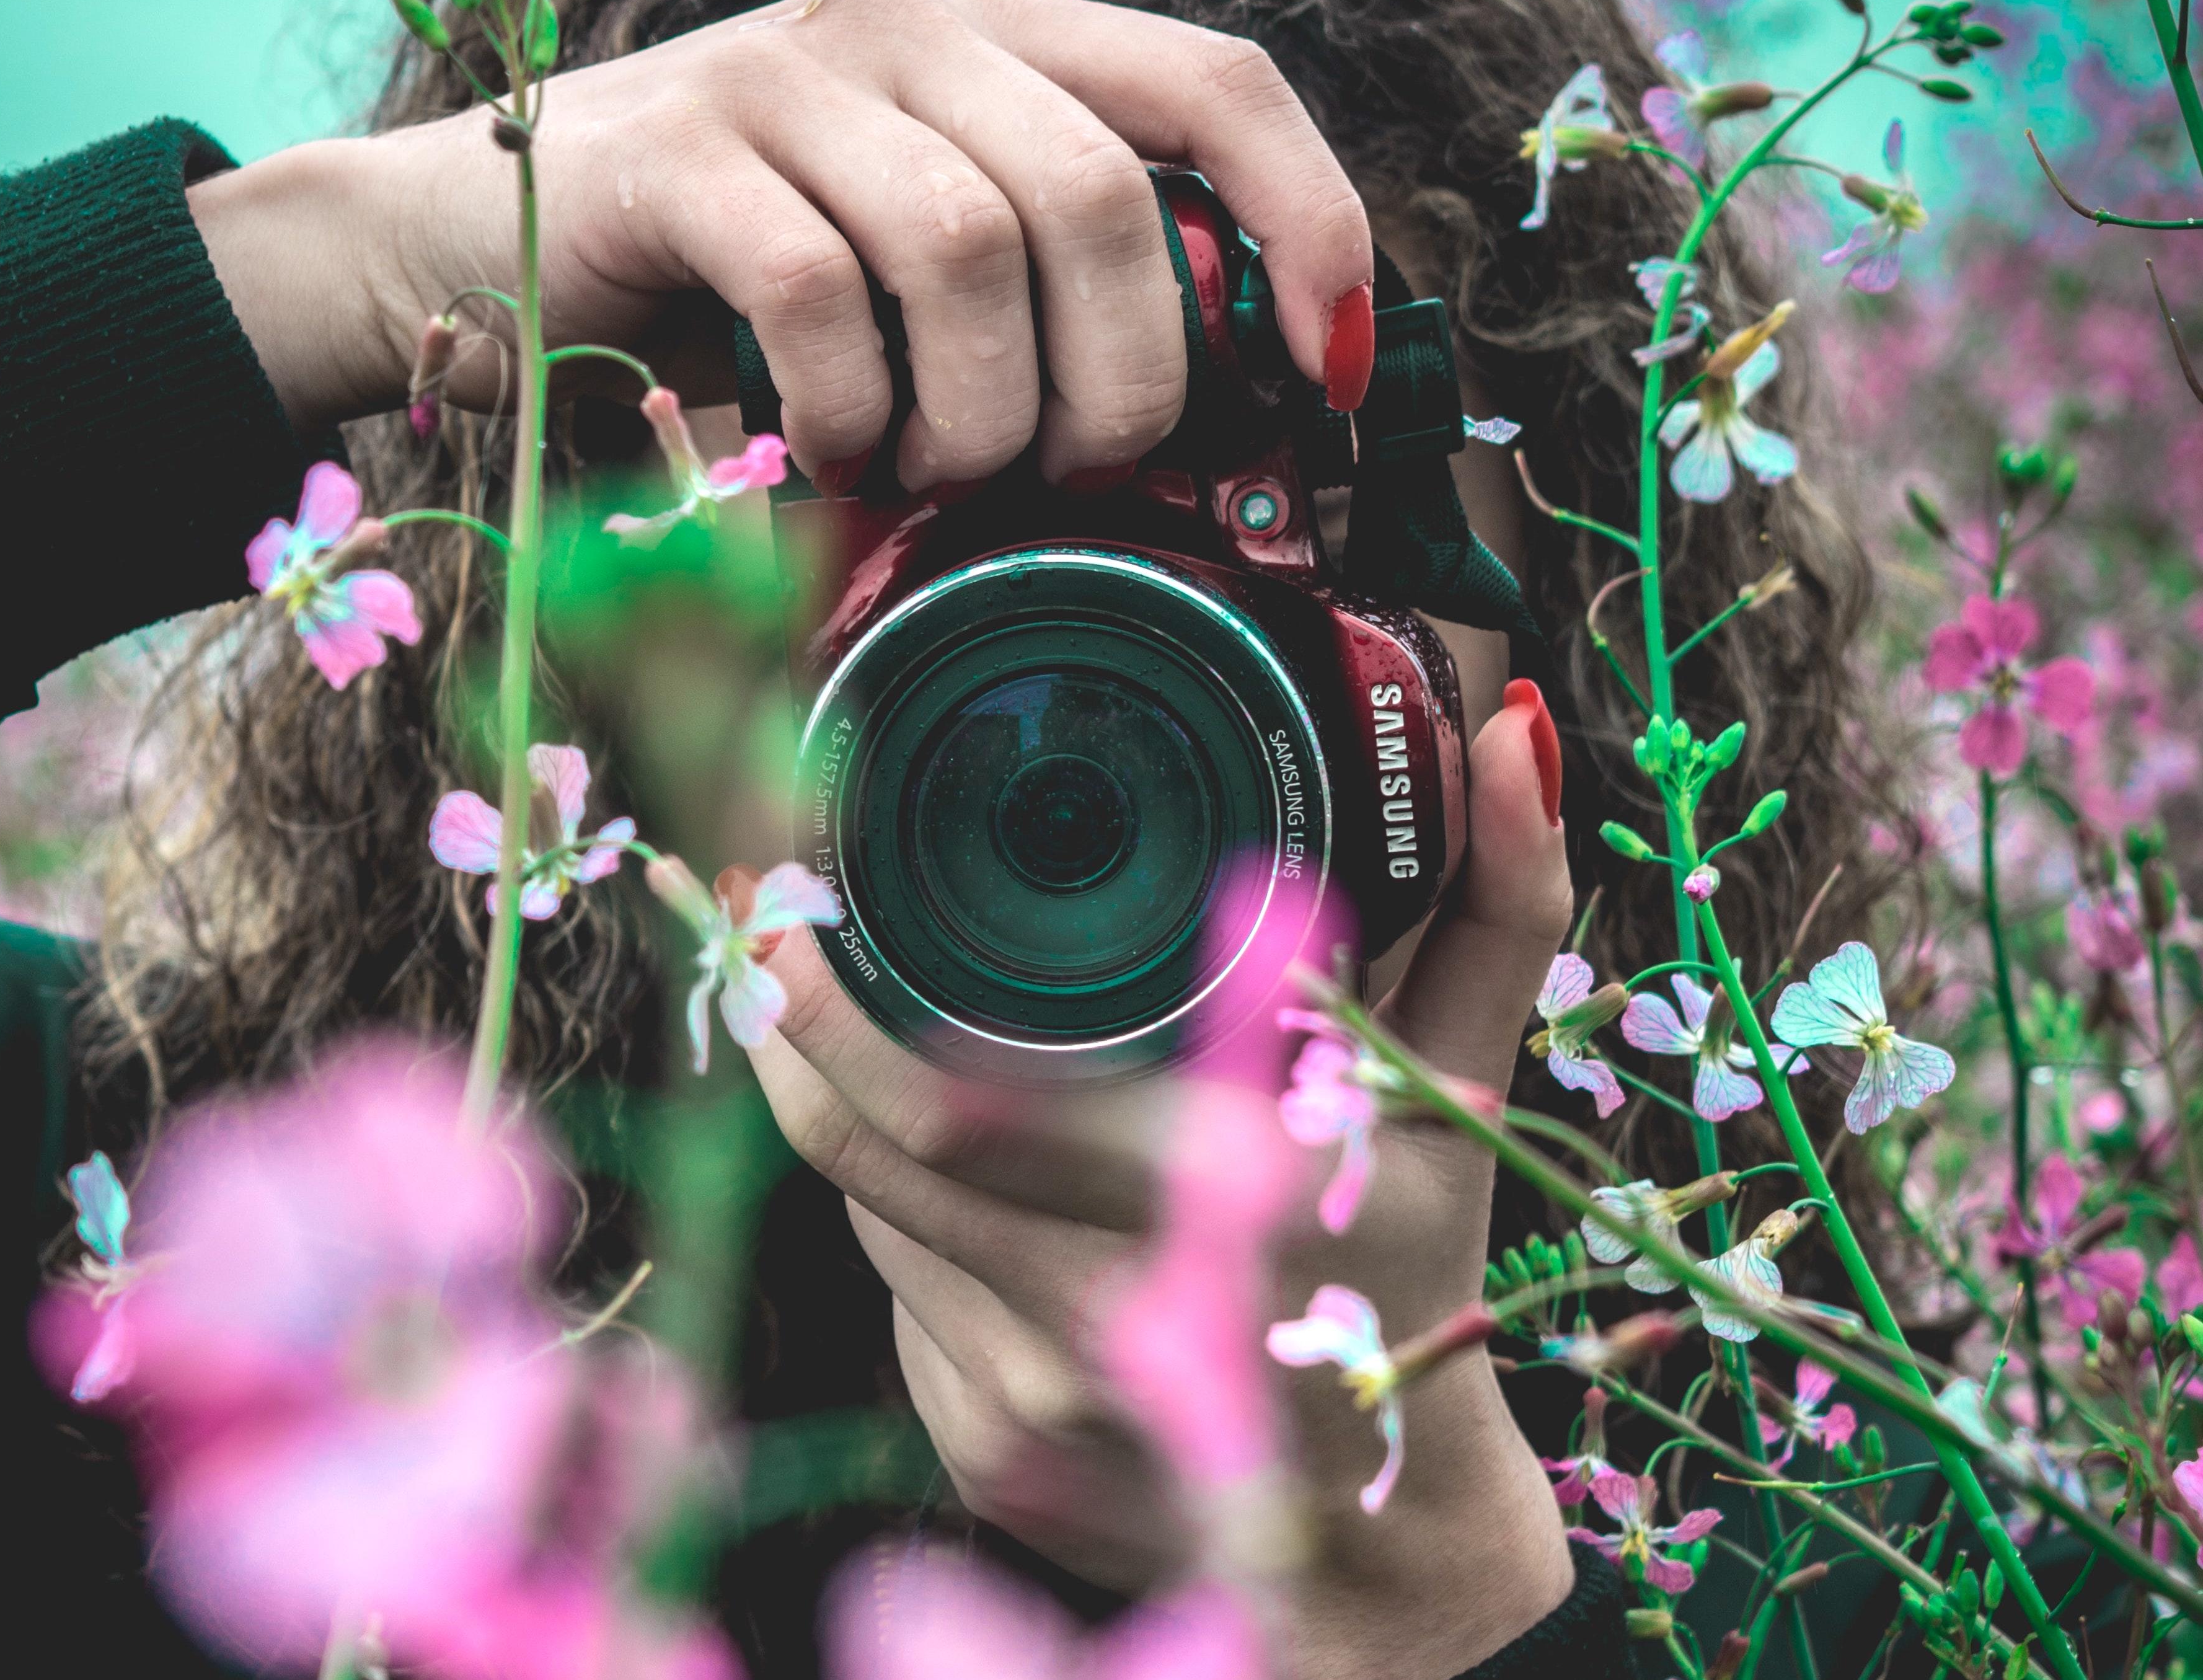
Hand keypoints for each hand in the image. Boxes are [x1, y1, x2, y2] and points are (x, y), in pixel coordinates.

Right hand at [192, 0, 1375, 486]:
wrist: (462, 242)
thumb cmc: (723, 288)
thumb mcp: (910, 267)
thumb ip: (1043, 292)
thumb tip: (1206, 431)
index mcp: (998, 37)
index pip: (1219, 85)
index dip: (1310, 225)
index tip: (1331, 371)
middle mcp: (908, 23)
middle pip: (1110, 197)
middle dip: (1122, 382)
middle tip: (1066, 477)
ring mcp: (790, 74)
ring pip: (974, 248)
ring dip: (977, 413)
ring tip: (929, 470)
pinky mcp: (680, 152)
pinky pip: (826, 293)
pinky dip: (850, 407)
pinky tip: (830, 445)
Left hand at [746, 685, 1579, 1676]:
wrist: (1391, 1547)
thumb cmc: (1422, 1270)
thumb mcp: (1459, 1090)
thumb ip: (1497, 905)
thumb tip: (1509, 728)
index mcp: (1234, 1202)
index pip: (959, 1101)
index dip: (838, 1002)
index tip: (793, 893)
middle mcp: (1123, 1316)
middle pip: (874, 1149)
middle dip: (792, 1026)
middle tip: (767, 923)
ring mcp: (1042, 1400)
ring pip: (874, 1212)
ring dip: (839, 1109)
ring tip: (831, 1018)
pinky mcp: (991, 1455)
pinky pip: (896, 1294)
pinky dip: (900, 1216)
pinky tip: (937, 1170)